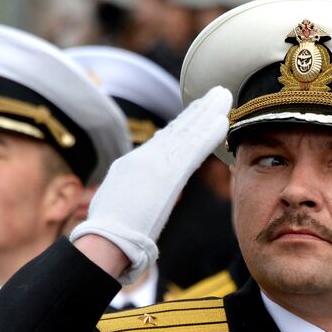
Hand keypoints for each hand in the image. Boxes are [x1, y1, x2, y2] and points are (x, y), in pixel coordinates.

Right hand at [70, 85, 231, 281]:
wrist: (107, 237)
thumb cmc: (109, 229)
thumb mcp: (117, 199)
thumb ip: (133, 190)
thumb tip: (139, 192)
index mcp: (135, 163)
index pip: (165, 139)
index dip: (184, 122)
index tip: (198, 110)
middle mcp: (148, 158)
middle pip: (179, 129)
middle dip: (199, 110)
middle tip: (217, 93)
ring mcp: (158, 163)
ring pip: (188, 132)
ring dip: (208, 113)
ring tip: (224, 96)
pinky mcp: (169, 174)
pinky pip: (193, 150)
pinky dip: (208, 134)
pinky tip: (221, 122)